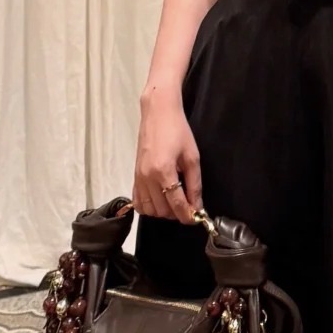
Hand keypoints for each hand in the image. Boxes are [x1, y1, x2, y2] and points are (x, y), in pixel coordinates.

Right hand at [132, 96, 202, 223]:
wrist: (158, 114)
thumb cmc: (178, 131)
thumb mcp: (192, 158)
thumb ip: (194, 185)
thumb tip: (198, 207)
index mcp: (163, 172)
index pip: (176, 204)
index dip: (188, 216)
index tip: (197, 218)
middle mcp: (147, 178)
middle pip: (162, 211)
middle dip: (177, 213)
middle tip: (189, 206)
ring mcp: (138, 178)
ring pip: (149, 210)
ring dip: (164, 211)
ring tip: (175, 201)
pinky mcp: (134, 176)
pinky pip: (138, 202)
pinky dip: (149, 207)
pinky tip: (160, 200)